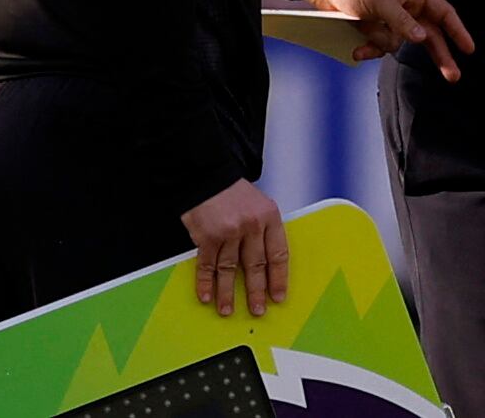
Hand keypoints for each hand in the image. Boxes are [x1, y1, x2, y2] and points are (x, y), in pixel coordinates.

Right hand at [180, 179, 285, 318]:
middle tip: (257, 310)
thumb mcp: (258, 205)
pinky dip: (206, 282)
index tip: (278, 296)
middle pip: (256, 265)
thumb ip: (263, 231)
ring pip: (230, 269)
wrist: (205, 173)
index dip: (278, 278)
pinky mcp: (207, 235)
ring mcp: (229, 231)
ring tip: (227, 310)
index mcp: (269, 216)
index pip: (279, 254)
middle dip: (256, 291)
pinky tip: (207, 296)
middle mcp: (251, 225)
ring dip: (228, 293)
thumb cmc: (232, 192)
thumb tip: (266, 266)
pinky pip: (207, 265)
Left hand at [302, 0, 474, 80]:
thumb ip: (401, 20)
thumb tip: (422, 38)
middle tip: (452, 77)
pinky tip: (357, 51)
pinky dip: (370, 49)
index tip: (469, 49)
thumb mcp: (379, 0)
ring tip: (364, 39)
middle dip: (439, 55)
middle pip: (430, 35)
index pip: (443, 12)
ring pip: (399, 44)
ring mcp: (391, 20)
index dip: (457, 30)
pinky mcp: (375, 29)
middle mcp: (406, 7)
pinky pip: (380, 46)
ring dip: (382, 45)